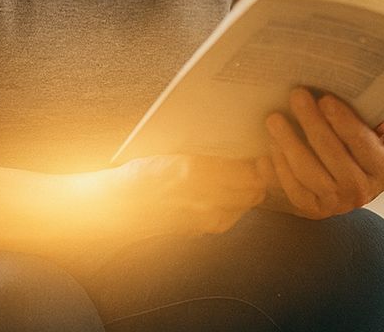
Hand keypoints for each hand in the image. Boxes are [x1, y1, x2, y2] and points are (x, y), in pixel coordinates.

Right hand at [110, 153, 266, 238]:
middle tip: (260, 165)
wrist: (123, 205)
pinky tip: (229, 196)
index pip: (245, 170)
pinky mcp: (201, 229)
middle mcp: (203, 196)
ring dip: (250, 192)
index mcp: (196, 170)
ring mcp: (203, 216)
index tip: (260, 155)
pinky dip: (236, 206)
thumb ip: (208, 158)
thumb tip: (237, 154)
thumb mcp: (176, 155)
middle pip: (252, 190)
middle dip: (259, 178)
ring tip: (246, 179)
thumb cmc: (145, 173)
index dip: (258, 163)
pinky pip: (230, 217)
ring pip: (245, 204)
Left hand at [259, 78, 383, 218]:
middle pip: (332, 155)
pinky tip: (267, 147)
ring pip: (307, 173)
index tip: (326, 98)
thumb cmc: (369, 151)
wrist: (351, 192)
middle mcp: (361, 191)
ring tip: (273, 118)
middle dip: (312, 124)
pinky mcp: (310, 210)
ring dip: (288, 144)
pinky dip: (277, 168)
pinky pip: (290, 189)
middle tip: (296, 94)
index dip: (344, 122)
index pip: (363, 145)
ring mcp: (334, 203)